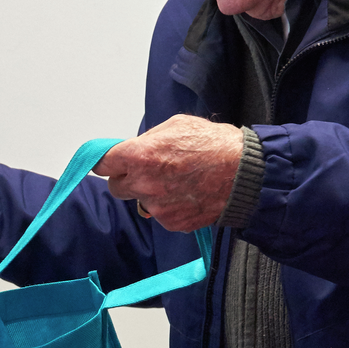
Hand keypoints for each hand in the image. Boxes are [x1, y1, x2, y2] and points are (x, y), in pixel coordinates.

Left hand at [93, 115, 245, 231]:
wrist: (245, 174)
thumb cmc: (215, 145)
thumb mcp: (176, 125)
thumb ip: (148, 140)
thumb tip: (134, 148)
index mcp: (140, 156)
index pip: (103, 164)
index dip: (106, 162)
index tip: (109, 163)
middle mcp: (143, 184)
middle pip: (116, 187)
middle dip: (127, 178)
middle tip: (146, 171)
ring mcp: (157, 206)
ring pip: (140, 202)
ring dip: (151, 193)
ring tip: (178, 181)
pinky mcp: (172, 222)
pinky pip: (161, 215)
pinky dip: (170, 207)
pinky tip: (188, 194)